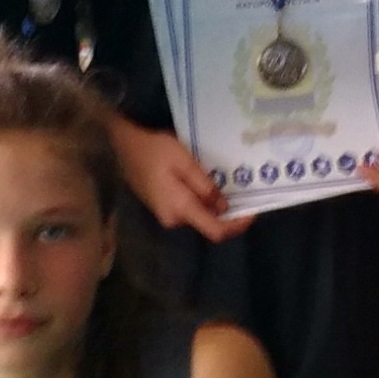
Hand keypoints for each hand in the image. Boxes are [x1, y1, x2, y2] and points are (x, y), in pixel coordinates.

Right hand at [110, 113, 250, 241]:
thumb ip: (205, 187)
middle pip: (209, 225)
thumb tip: (224, 207)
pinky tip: (209, 183)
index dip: (237, 226)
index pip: (216, 231)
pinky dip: (203, 200)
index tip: (254, 212)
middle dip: (229, 213)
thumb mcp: (185, 162)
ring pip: (200, 216)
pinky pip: (189, 209)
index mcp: (181, 209)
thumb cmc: (156, 150)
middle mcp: (173, 219)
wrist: (124, 146)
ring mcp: (166, 215)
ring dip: (216, 205)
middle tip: (245, 193)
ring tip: (230, 184)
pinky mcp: (163, 207)